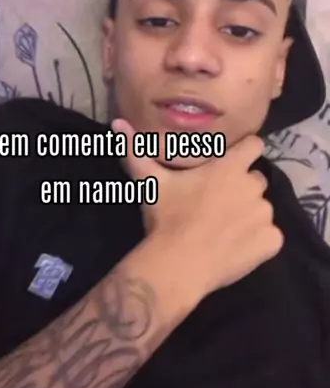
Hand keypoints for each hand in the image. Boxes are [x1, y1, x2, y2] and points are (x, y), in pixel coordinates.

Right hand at [112, 119, 282, 299]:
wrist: (177, 265)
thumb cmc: (165, 217)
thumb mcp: (150, 181)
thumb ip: (135, 150)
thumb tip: (117, 122)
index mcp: (230, 166)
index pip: (254, 145)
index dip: (245, 152)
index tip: (232, 162)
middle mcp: (253, 186)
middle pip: (256, 179)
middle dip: (241, 187)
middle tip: (218, 202)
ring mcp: (265, 215)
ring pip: (261, 209)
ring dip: (248, 214)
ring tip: (225, 228)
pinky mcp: (271, 242)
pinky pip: (270, 236)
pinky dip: (257, 240)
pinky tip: (236, 247)